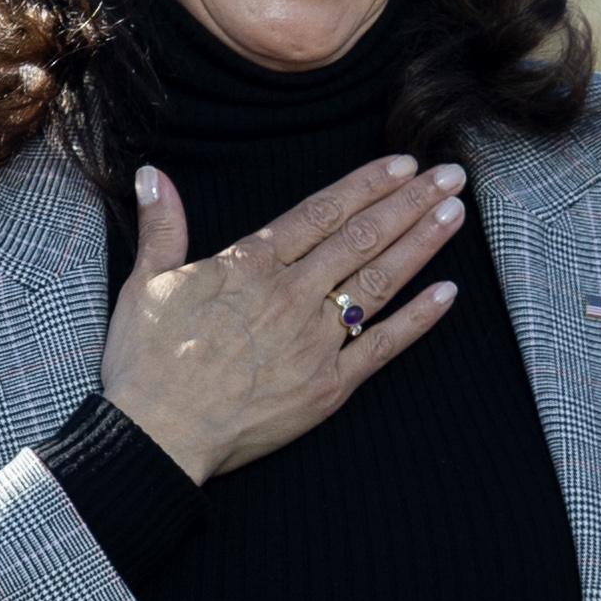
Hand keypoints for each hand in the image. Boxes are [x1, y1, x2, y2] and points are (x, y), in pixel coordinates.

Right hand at [99, 154, 464, 481]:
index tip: (403, 164)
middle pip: (362, 238)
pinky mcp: (328, 387)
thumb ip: (162, 227)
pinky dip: (418, 319)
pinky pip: (382, 346)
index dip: (367, 185)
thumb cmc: (146, 364)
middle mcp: (291, 295)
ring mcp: (314, 341)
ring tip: (455, 214)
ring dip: (421, 244)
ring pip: (378, 282)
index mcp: (250, 265)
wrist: (156, 436)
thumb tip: (151, 175)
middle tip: (451, 175)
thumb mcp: (145, 284)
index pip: (322, 213)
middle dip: (410, 202)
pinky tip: (448, 292)